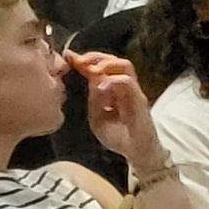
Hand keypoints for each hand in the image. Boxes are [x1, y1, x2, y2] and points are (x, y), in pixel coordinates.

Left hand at [73, 51, 163, 171]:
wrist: (136, 152)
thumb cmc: (118, 137)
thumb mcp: (97, 117)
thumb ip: (94, 99)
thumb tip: (92, 80)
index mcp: (112, 90)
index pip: (100, 68)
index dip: (84, 60)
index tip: (68, 56)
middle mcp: (124, 86)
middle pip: (114, 59)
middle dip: (95, 57)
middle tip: (79, 61)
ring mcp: (133, 91)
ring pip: (124, 65)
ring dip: (106, 63)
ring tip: (91, 70)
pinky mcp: (140, 99)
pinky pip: (128, 82)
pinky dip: (112, 81)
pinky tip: (101, 88)